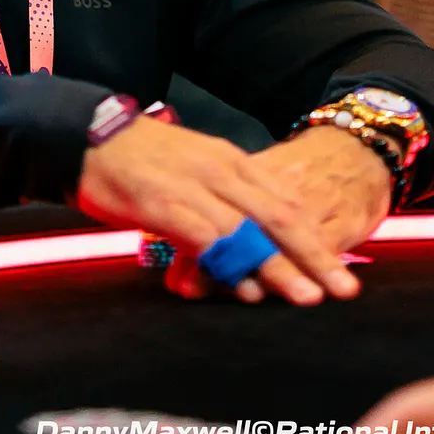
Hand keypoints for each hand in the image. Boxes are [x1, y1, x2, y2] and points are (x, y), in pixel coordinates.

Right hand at [76, 115, 370, 306]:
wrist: (89, 136)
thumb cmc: (142, 159)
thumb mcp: (194, 170)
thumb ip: (224, 202)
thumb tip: (252, 244)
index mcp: (231, 161)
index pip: (285, 202)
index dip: (316, 237)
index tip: (344, 268)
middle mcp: (219, 170)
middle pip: (277, 216)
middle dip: (314, 255)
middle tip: (344, 288)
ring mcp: (192, 186)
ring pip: (246, 229)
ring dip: (279, 265)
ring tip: (306, 297)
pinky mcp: (162, 203)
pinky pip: (204, 236)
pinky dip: (228, 262)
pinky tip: (246, 286)